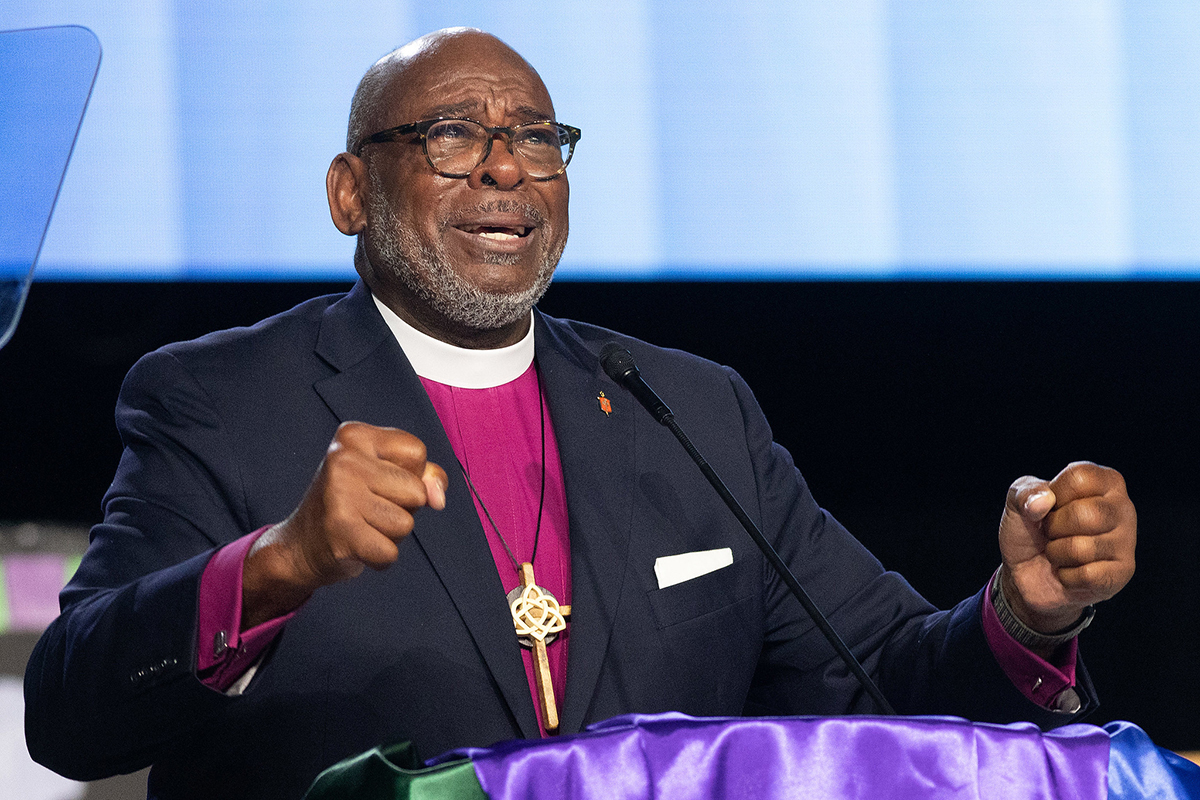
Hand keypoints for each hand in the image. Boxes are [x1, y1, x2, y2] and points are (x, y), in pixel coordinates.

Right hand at [241, 421, 447, 627]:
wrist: (301, 544)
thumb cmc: (353, 504)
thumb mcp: (387, 474)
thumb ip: (425, 475)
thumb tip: (438, 498)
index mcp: (355, 435)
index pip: (417, 452)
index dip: (410, 475)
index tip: (378, 481)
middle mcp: (343, 459)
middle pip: (416, 491)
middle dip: (402, 507)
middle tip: (368, 508)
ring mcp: (339, 494)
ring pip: (406, 524)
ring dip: (390, 534)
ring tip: (362, 526)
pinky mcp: (340, 531)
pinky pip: (390, 552)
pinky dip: (379, 558)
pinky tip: (357, 546)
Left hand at [998, 461, 1135, 633]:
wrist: (1026, 573)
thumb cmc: (1030, 530)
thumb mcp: (1018, 503)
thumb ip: (1024, 492)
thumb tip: (1043, 502)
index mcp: (1104, 481)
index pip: (1079, 477)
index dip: (1053, 495)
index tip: (1049, 506)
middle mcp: (1123, 507)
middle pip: (1085, 514)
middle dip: (1054, 527)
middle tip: (1052, 532)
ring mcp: (1127, 541)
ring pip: (1083, 548)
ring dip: (1057, 553)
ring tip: (1059, 551)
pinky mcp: (1123, 572)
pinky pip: (1087, 575)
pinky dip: (1066, 576)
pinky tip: (1069, 571)